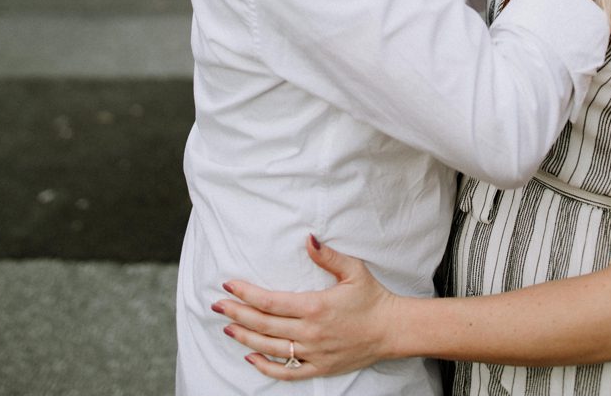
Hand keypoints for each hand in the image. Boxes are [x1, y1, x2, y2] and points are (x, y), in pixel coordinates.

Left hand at [216, 235, 394, 381]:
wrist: (392, 329)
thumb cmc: (373, 298)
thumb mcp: (354, 270)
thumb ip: (328, 256)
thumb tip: (308, 239)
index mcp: (316, 306)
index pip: (270, 301)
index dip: (246, 294)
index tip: (229, 285)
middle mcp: (310, 331)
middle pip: (263, 324)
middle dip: (237, 314)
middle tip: (218, 305)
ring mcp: (313, 352)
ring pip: (269, 347)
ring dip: (245, 337)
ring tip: (228, 328)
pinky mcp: (319, 367)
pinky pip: (285, 372)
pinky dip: (265, 366)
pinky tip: (251, 356)